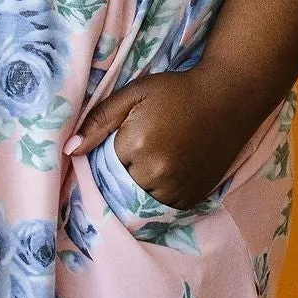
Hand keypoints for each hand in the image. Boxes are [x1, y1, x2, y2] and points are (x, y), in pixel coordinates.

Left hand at [62, 66, 262, 213]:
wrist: (229, 97)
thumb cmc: (177, 91)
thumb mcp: (134, 93)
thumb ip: (99, 120)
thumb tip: (69, 151)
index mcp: (135, 144)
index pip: (103, 163)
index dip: (111, 152)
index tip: (124, 139)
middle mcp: (155, 172)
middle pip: (120, 185)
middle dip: (123, 171)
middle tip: (143, 148)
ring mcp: (176, 189)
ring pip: (140, 199)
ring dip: (141, 185)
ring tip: (156, 159)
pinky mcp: (192, 198)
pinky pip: (163, 206)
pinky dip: (161, 195)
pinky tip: (169, 172)